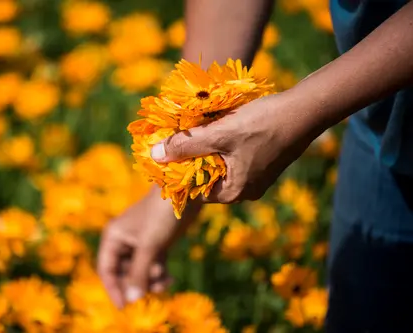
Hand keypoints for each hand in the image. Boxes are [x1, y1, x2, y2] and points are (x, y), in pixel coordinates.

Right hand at [97, 185, 200, 307]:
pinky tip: (171, 279)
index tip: (124, 307)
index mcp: (114, 237)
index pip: (107, 270)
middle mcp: (124, 241)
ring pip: (140, 271)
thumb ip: (139, 273)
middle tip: (153, 292)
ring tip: (166, 283)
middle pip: (124, 273)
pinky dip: (160, 274)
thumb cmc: (161, 215)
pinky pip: (153, 266)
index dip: (113, 289)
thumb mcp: (149, 246)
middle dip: (137, 284)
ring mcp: (141, 243)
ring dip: (151, 281)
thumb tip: (132, 301)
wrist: (184, 191)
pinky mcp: (156, 243)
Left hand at [150, 91, 320, 202]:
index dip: (179, 170)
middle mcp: (247, 191)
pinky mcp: (264, 163)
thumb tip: (155, 155)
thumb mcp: (219, 134)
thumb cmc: (262, 124)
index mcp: (235, 192)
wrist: (306, 110)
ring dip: (209, 148)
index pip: (196, 189)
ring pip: (221, 165)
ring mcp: (257, 178)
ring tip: (198, 129)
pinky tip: (219, 127)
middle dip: (194, 156)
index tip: (168, 152)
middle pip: (208, 177)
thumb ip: (186, 145)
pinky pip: (235, 158)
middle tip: (180, 136)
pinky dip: (224, 145)